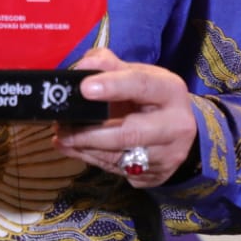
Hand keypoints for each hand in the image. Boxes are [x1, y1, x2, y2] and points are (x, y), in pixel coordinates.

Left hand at [52, 47, 197, 188]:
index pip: (141, 85)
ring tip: (61, 137)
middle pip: (129, 133)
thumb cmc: (152, 96)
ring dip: (84, 148)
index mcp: (171, 91)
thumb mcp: (137, 73)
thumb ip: (108, 65)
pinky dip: (92, 160)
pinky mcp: (156, 176)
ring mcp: (167, 155)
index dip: (112, 86)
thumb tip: (81, 67)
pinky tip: (74, 149)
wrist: (179, 128)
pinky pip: (118, 171)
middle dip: (90, 133)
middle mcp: (175, 126)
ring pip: (119, 158)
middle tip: (61, 127)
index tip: (83, 88)